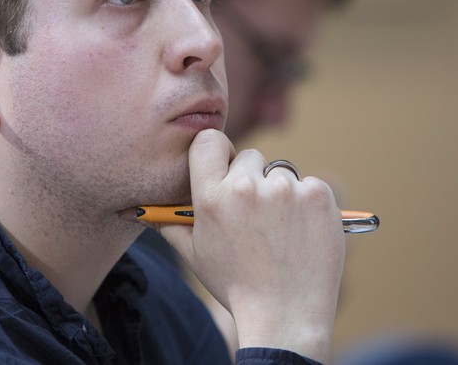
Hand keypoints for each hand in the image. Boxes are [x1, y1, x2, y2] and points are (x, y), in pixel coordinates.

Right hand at [156, 129, 344, 362]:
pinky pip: (310, 185)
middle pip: (250, 157)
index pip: (208, 141)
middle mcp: (246, 187)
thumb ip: (169, 223)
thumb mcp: (194, 255)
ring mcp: (286, 190)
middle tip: (256, 217)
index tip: (226, 166)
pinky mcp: (318, 196)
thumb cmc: (236, 287)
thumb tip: (139, 209)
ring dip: (282, 193)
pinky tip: (302, 233)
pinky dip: (308, 204)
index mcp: (212, 197)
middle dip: (252, 179)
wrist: (286, 317)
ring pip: (281, 173)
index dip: (218, 152)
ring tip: (281, 232)